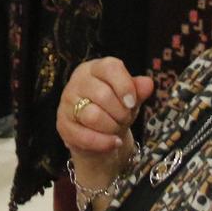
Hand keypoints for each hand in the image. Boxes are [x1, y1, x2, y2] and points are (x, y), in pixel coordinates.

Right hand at [57, 57, 154, 176]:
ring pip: (93, 116)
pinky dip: (104, 143)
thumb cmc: (115, 109)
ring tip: (116, 129)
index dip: (125, 85)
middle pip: (102, 94)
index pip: (110, 67)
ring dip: (111, 127)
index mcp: (94, 68)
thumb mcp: (129, 98)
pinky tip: (113, 142)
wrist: (100, 135)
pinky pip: (84, 136)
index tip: (132, 102)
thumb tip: (148, 84)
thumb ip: (138, 90)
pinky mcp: (62, 125)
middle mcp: (77, 81)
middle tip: (125, 118)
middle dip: (121, 112)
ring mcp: (66, 103)